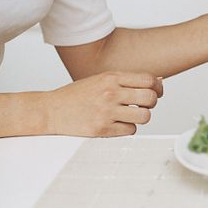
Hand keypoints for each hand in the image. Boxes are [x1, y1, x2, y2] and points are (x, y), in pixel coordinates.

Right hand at [45, 71, 163, 136]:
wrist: (50, 110)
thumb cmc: (77, 94)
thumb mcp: (101, 79)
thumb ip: (127, 80)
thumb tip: (158, 82)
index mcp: (111, 77)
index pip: (148, 80)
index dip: (156, 87)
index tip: (155, 91)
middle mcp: (110, 93)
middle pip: (150, 98)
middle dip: (151, 103)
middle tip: (142, 105)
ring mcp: (106, 112)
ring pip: (144, 116)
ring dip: (141, 117)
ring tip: (131, 115)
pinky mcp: (102, 129)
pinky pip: (130, 131)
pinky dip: (128, 128)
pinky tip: (119, 124)